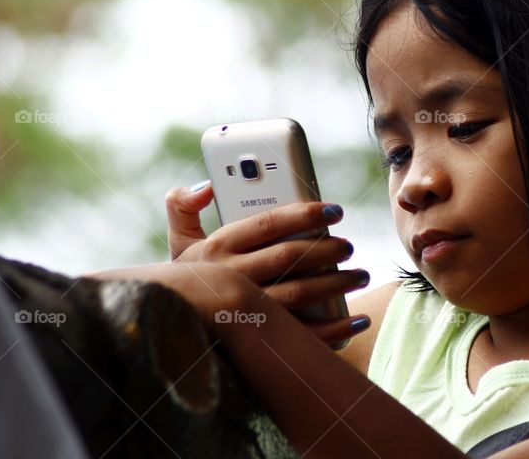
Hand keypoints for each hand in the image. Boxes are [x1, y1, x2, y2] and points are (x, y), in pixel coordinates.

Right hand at [164, 183, 369, 340]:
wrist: (169, 331)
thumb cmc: (187, 283)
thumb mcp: (180, 245)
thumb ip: (183, 208)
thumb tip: (205, 185)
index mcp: (217, 248)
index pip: (268, 223)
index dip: (305, 213)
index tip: (334, 211)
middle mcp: (231, 277)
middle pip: (289, 257)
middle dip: (327, 250)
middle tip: (349, 246)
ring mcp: (245, 313)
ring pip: (300, 293)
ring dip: (337, 285)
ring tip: (360, 276)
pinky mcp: (258, 343)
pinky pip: (302, 336)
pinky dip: (335, 329)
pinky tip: (358, 320)